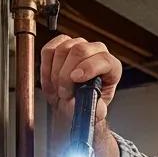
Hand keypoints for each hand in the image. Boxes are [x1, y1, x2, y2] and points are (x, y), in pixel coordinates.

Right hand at [40, 35, 121, 156]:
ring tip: (58, 91)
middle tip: (64, 93)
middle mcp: (97, 52)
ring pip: (63, 49)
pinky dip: (45, 68)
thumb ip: (95, 108)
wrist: (74, 104)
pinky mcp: (61, 44)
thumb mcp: (95, 112)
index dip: (89, 67)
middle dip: (67, 73)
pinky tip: (50, 82)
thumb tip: (92, 105)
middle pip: (80, 49)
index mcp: (112, 67)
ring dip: (55, 73)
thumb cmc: (87, 105)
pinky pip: (49, 50)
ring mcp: (79, 44)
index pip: (104, 59)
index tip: (76, 79)